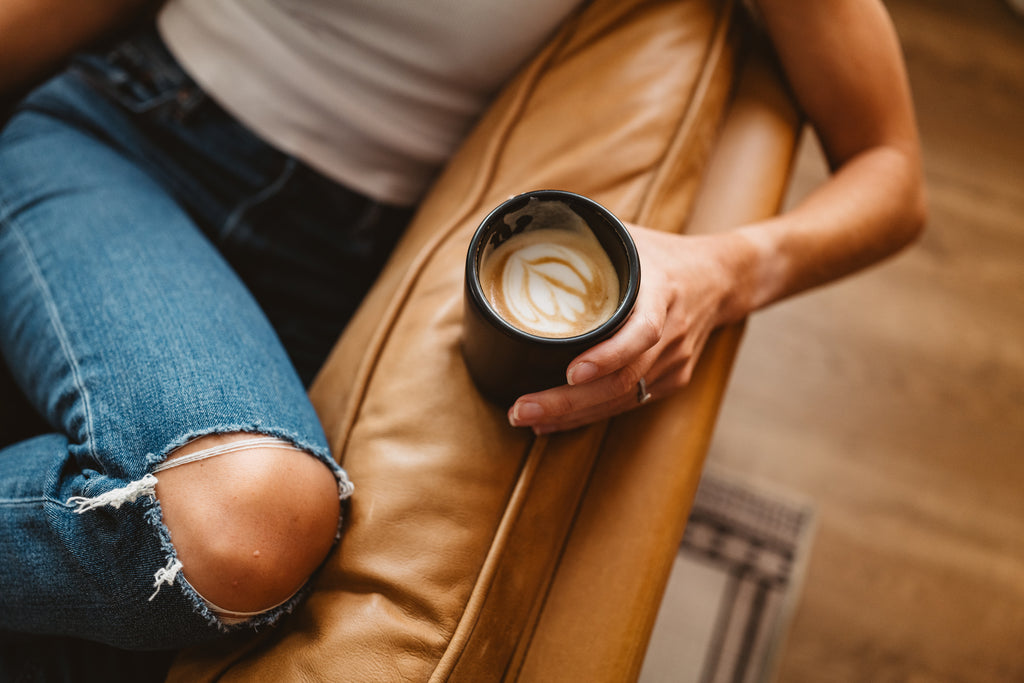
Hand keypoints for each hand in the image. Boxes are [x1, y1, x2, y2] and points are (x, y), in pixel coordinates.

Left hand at [506, 224, 751, 433]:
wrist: (722, 278)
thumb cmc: (661, 254)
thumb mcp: (626, 236)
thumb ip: (581, 232)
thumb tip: (519, 216)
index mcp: (661, 292)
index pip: (641, 333)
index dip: (608, 356)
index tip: (571, 373)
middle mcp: (672, 334)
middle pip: (623, 380)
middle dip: (567, 401)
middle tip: (520, 409)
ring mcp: (674, 362)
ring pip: (622, 399)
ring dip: (571, 415)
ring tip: (525, 418)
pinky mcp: (671, 380)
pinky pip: (627, 404)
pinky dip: (588, 416)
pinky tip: (552, 422)